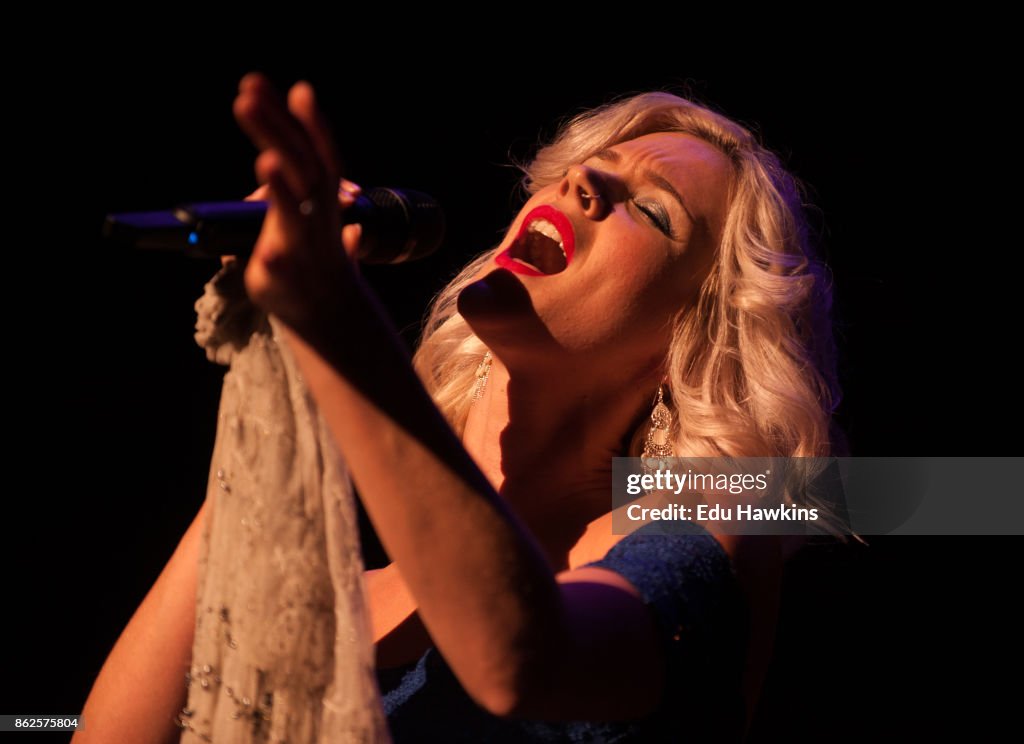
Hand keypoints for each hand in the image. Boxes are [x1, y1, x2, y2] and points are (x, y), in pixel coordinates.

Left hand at [232, 73, 362, 335]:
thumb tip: (299, 102)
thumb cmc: (312, 247)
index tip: (300, 90)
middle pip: (302, 169)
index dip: (312, 123)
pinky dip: (275, 261)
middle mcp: (318, 217)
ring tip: (266, 162)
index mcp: (324, 197)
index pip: (320, 153)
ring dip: (284, 192)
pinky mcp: (282, 276)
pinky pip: (279, 268)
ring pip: (296, 217)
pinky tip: (266, 255)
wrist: (328, 307)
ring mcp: (303, 247)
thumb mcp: (310, 201)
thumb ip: (293, 162)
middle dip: (276, 132)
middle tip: (247, 96)